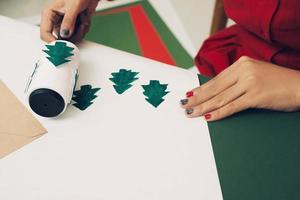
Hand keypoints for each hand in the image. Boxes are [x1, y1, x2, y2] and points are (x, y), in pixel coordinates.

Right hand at [40, 0, 98, 42]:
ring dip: (80, 32)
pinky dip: (83, 30)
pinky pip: (77, 37)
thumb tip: (65, 34)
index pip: (45, 33)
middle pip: (59, 39)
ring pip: (70, 39)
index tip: (62, 46)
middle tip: (80, 26)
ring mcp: (63, 26)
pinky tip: (84, 21)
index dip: (52, 42)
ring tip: (83, 19)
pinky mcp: (72, 29)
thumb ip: (69, 20)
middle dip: (72, 35)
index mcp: (49, 14)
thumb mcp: (73, 6)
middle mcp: (55, 21)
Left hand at [181, 56, 299, 120]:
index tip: (190, 95)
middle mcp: (244, 70)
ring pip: (220, 98)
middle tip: (184, 105)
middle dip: (197, 99)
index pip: (216, 79)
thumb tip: (217, 91)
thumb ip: (237, 79)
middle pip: (215, 88)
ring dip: (203, 107)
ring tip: (191, 113)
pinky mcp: (255, 95)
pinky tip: (208, 118)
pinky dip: (219, 113)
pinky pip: (232, 106)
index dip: (201, 89)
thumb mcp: (255, 73)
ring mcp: (249, 82)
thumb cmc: (278, 82)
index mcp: (242, 63)